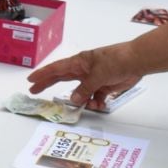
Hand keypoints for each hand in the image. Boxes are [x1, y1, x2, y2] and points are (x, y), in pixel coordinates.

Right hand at [28, 45, 143, 108]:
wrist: (137, 61)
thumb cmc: (115, 61)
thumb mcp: (97, 76)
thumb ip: (84, 89)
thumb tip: (73, 100)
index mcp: (78, 63)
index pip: (56, 69)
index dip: (42, 75)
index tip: (31, 80)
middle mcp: (83, 70)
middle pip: (62, 78)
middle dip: (49, 85)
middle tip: (35, 91)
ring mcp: (94, 78)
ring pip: (81, 92)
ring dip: (83, 101)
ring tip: (90, 106)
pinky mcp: (105, 85)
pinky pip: (95, 96)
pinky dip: (96, 102)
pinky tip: (101, 106)